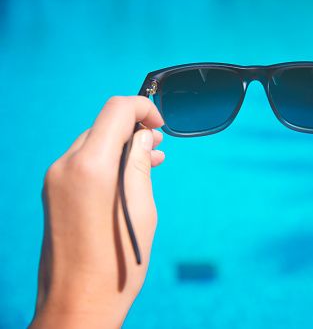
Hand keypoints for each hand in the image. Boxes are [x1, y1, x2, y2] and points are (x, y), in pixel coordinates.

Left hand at [30, 96, 164, 327]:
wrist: (77, 303)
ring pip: (92, 144)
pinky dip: (106, 162)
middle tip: (159, 145)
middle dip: (133, 128)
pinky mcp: (53, 194)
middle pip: (103, 126)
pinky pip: (82, 164)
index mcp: (91, 167)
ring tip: (150, 160)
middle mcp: (66, 167)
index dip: (143, 107)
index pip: (116, 110)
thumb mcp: (141, 209)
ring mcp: (55, 181)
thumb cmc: (117, 263)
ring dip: (121, 146)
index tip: (160, 124)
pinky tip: (127, 176)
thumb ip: (140, 164)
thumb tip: (143, 137)